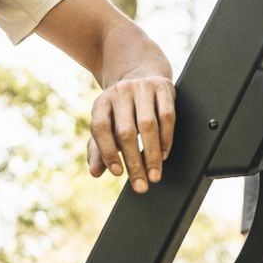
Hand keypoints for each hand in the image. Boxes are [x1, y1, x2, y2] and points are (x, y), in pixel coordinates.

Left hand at [88, 74, 175, 192]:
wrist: (142, 76)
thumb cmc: (122, 111)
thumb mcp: (107, 126)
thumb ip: (98, 150)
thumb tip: (95, 172)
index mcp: (102, 102)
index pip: (101, 128)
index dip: (108, 152)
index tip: (117, 173)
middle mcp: (120, 92)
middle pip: (126, 131)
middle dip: (134, 162)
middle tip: (141, 185)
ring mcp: (142, 87)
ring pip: (148, 124)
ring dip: (152, 154)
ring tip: (154, 175)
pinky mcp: (163, 87)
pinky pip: (167, 115)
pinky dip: (166, 138)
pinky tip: (164, 154)